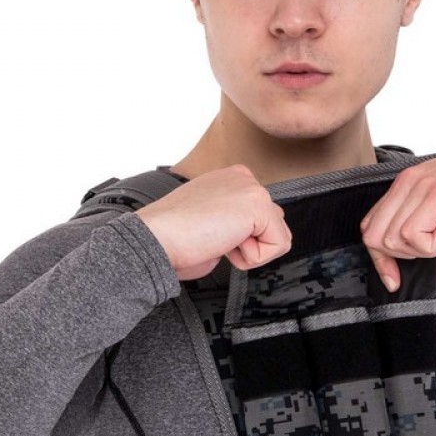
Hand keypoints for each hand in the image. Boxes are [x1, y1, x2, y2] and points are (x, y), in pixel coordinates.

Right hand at [136, 164, 292, 280]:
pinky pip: (278, 245)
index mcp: (230, 179)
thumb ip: (235, 220)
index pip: (262, 216)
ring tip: (219, 240)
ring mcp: (252, 189)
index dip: (242, 238)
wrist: (157, 239)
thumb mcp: (211, 220)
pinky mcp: (258, 206)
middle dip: (250, 243)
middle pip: (274, 225)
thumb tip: (253, 234)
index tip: (212, 233)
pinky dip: (253, 257)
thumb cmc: (174, 237)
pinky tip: (226, 244)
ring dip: (250, 251)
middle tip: (215, 238)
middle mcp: (243, 178)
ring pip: (278, 236)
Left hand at [360, 133, 435, 290]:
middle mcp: (409, 182)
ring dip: (419, 249)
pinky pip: (412, 234)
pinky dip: (430, 245)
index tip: (395, 280)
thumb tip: (434, 274)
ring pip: (390, 239)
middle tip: (433, 249)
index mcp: (410, 186)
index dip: (380, 259)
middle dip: (400, 258)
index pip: (371, 227)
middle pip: (373, 236)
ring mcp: (420, 186)